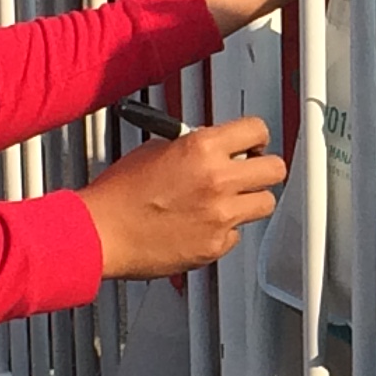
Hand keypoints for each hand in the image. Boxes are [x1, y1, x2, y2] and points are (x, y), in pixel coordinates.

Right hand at [81, 116, 286, 278]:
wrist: (101, 233)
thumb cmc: (118, 194)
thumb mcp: (155, 150)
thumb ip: (192, 147)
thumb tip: (214, 149)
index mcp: (202, 148)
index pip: (257, 129)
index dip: (255, 137)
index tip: (250, 144)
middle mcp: (218, 181)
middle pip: (275, 169)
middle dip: (262, 169)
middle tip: (247, 173)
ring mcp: (220, 216)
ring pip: (265, 204)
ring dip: (248, 201)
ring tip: (223, 202)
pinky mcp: (215, 246)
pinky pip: (236, 234)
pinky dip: (223, 231)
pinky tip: (200, 226)